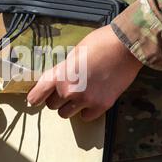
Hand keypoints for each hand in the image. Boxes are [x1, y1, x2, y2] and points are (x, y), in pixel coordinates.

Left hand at [27, 25, 142, 121]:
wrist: (126, 47)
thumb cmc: (99, 43)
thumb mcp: (73, 54)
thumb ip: (62, 71)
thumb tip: (56, 82)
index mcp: (59, 75)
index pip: (37, 95)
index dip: (35, 98)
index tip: (34, 100)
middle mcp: (69, 91)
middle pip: (52, 105)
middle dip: (57, 98)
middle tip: (67, 90)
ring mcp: (85, 100)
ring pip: (66, 114)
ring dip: (69, 106)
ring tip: (80, 95)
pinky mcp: (101, 106)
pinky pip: (85, 117)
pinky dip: (86, 110)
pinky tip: (92, 100)